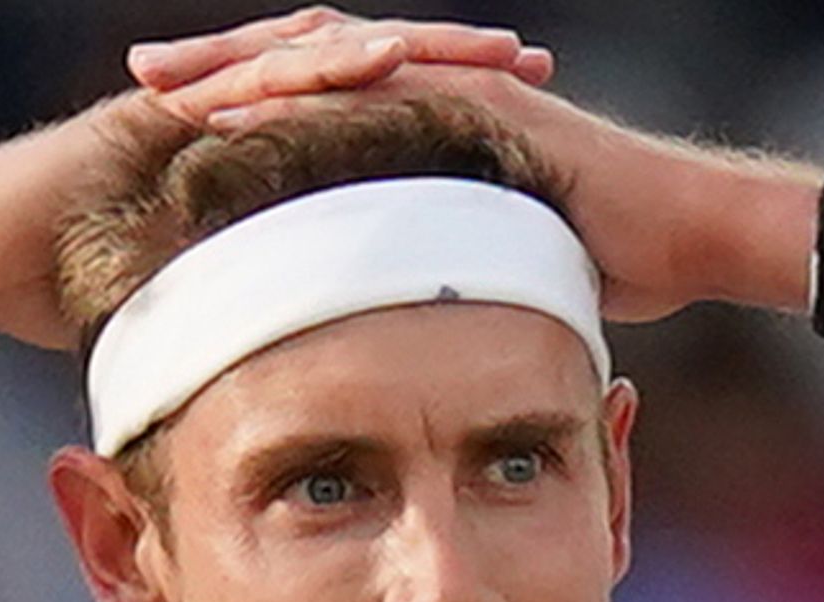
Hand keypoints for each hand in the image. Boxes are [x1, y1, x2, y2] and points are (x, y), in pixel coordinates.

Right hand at [0, 8, 554, 347]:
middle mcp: (244, 109)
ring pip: (325, 54)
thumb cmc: (78, 286)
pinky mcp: (172, 94)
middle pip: (367, 74)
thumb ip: (262, 320)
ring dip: (408, 47)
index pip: (375, 128)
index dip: (451, 125)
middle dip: (453, 66)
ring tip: (486, 51)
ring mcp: (210, 94)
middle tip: (536, 69)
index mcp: (265, 155)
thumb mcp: (202, 309)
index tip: (531, 139)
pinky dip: (317, 62)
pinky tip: (379, 57)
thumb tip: (321, 376)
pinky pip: (256, 68)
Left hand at [136, 27, 820, 320]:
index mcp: (429, 121)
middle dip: (218, 69)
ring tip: (168, 86)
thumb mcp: (495, 259)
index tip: (168, 127)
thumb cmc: (604, 258)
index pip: (318, 98)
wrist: (685, 234)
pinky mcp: (480, 97)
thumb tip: (394, 318)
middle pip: (305, 62)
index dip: (245, 105)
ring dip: (242, 68)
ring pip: (327, 60)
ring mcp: (458, 85)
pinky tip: (249, 104)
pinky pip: (379, 87)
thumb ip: (438, 264)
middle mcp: (435, 88)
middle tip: (138, 83)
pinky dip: (309, 94)